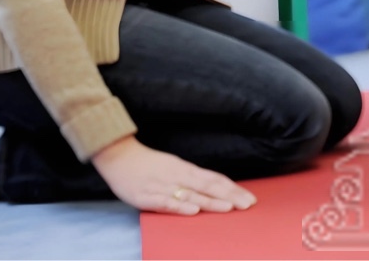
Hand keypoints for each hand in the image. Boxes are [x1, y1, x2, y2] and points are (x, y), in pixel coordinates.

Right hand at [91, 136, 256, 214]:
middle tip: (248, 205)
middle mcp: (177, 176)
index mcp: (185, 168)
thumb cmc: (149, 164)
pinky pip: (166, 202)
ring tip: (228, 208)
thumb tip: (214, 188)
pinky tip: (193, 211)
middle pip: (208, 187)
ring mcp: (162, 186)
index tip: (250, 198)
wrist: (118, 156)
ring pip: (191, 195)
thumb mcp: (174, 166)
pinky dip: (180, 207)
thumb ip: (192, 178)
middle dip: (229, 196)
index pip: (214, 179)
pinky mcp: (146, 196)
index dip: (232, 189)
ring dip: (210, 202)